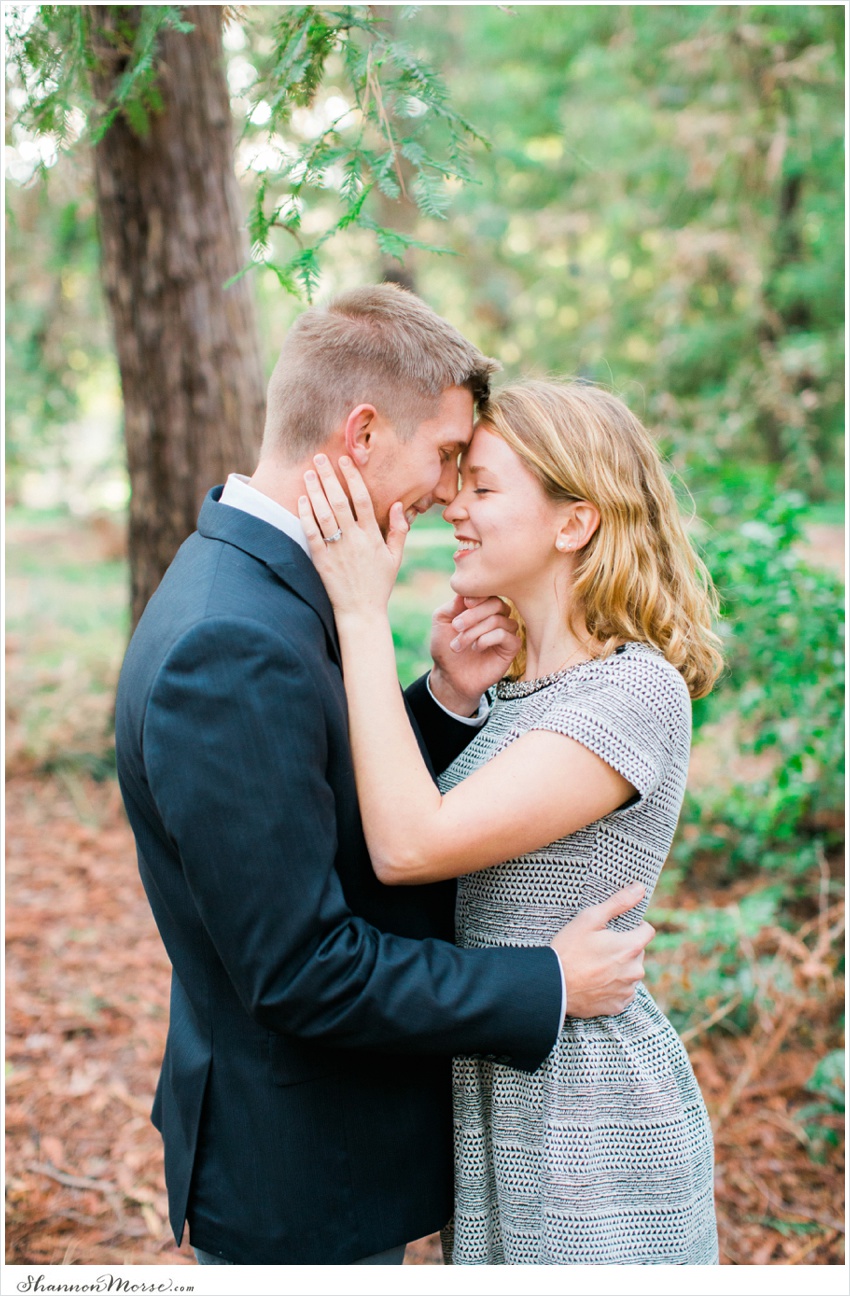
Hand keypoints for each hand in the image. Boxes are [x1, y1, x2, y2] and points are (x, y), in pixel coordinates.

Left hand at [298, 455, 407, 615]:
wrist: (361, 612)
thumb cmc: (379, 584)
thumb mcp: (395, 558)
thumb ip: (399, 530)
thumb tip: (399, 505)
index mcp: (372, 536)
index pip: (361, 498)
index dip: (353, 477)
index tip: (345, 460)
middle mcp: (354, 539)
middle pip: (339, 501)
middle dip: (329, 477)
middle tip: (319, 458)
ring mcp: (337, 549)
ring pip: (324, 514)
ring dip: (315, 491)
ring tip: (308, 473)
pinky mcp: (322, 561)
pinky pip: (312, 534)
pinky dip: (306, 516)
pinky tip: (301, 500)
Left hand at [429, 595, 520, 716]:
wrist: (449, 676)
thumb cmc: (445, 648)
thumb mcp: (442, 620)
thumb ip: (453, 604)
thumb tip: (467, 591)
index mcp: (481, 606)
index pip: (489, 591)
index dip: (478, 595)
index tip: (465, 604)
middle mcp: (496, 616)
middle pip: (496, 603)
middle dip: (473, 615)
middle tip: (457, 627)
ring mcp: (505, 631)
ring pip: (499, 620)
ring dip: (475, 631)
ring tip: (459, 644)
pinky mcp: (511, 647)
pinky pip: (506, 635)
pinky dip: (488, 639)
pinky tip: (476, 647)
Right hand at [550, 884, 653, 1017]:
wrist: (552, 985)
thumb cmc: (569, 949)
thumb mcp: (590, 918)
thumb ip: (618, 902)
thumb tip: (640, 888)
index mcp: (632, 947)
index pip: (647, 930)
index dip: (633, 926)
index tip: (615, 929)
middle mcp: (635, 971)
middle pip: (638, 952)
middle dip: (624, 948)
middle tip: (599, 947)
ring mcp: (626, 990)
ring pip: (630, 973)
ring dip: (619, 968)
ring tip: (594, 966)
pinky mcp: (617, 1006)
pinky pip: (622, 992)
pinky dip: (612, 987)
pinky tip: (595, 982)